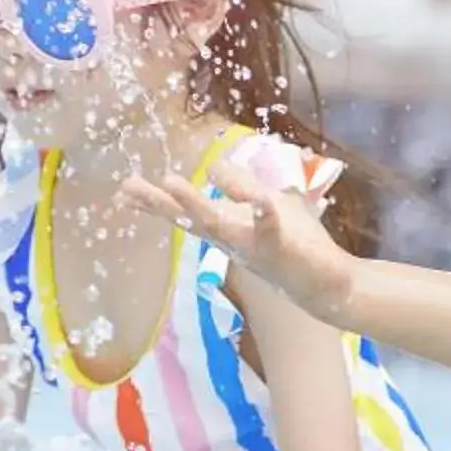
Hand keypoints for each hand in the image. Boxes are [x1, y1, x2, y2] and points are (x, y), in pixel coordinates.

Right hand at [121, 166, 357, 325]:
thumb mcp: (264, 202)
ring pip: (220, 226)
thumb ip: (239, 185)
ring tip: (170, 183)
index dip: (156, 200)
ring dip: (195, 205)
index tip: (123, 190)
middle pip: (189, 219)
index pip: (184, 210)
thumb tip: (210, 167)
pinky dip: (265, 216)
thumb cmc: (294, 241)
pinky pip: (271, 231)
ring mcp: (255, 246)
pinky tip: (260, 202)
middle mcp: (232, 239)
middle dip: (159, 203)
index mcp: (226, 226)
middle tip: (126, 188)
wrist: (328, 283)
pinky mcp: (283, 250)